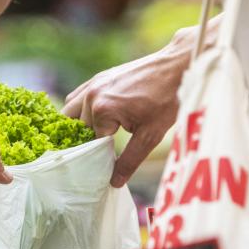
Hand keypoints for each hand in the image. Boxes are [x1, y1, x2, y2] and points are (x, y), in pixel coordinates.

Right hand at [63, 32, 193, 187]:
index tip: (110, 163)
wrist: (177, 66)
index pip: (91, 144)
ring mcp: (93, 84)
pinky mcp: (98, 78)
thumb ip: (130, 160)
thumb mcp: (150, 135)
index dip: (101, 155)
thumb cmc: (167, 99)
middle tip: (105, 151)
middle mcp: (91, 96)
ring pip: (71, 112)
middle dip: (89, 141)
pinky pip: (77, 97)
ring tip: (97, 136)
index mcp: (102, 110)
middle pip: (79, 129)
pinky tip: (95, 119)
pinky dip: (80, 110)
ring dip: (79, 125)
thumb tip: (114, 181)